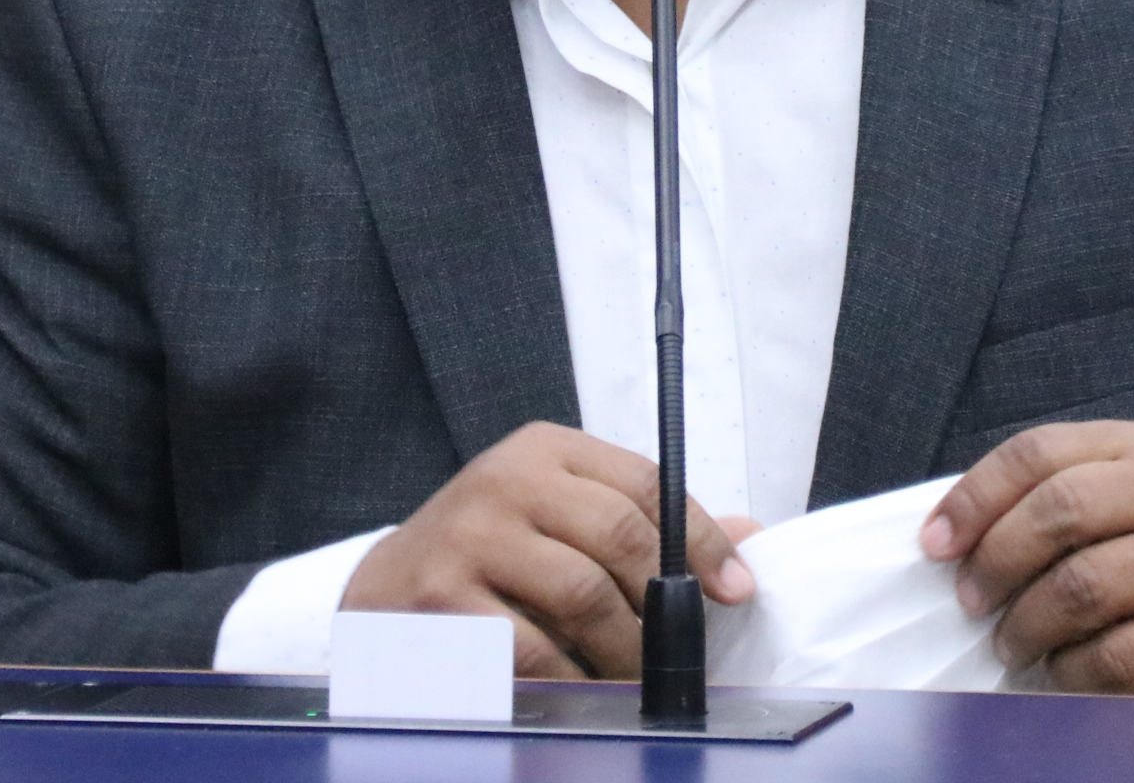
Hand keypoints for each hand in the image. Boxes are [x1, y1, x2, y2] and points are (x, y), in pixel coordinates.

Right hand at [341, 422, 758, 679]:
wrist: (385, 585)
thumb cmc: (493, 549)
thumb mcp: (562, 514)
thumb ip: (645, 522)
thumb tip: (748, 538)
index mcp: (545, 449)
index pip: (646, 481)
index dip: (701, 538)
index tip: (734, 590)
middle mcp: (506, 479)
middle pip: (620, 536)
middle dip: (665, 603)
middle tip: (681, 650)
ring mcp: (470, 536)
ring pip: (582, 595)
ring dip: (624, 649)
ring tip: (636, 677)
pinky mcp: (441, 596)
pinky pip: (531, 646)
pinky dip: (569, 675)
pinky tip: (579, 686)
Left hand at [918, 420, 1133, 697]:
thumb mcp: (1116, 497)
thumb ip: (1043, 495)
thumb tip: (946, 536)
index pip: (1040, 452)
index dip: (975, 496)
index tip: (934, 544)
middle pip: (1060, 513)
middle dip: (996, 562)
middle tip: (972, 600)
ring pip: (1082, 590)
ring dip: (1026, 625)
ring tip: (1013, 642)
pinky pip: (1112, 658)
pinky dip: (1069, 671)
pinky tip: (1064, 671)